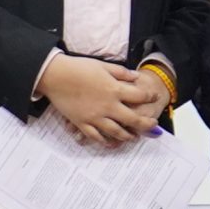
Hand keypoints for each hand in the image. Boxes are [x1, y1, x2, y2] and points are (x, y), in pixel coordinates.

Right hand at [39, 56, 157, 145]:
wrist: (55, 76)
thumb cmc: (78, 68)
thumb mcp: (103, 66)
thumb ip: (121, 73)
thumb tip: (136, 76)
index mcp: (114, 89)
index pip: (140, 96)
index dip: (150, 97)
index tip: (154, 97)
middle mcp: (108, 106)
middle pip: (133, 119)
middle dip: (146, 124)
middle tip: (152, 126)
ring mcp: (95, 117)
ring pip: (117, 132)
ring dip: (128, 136)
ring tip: (134, 137)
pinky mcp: (83, 123)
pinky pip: (97, 137)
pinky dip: (106, 141)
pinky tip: (111, 143)